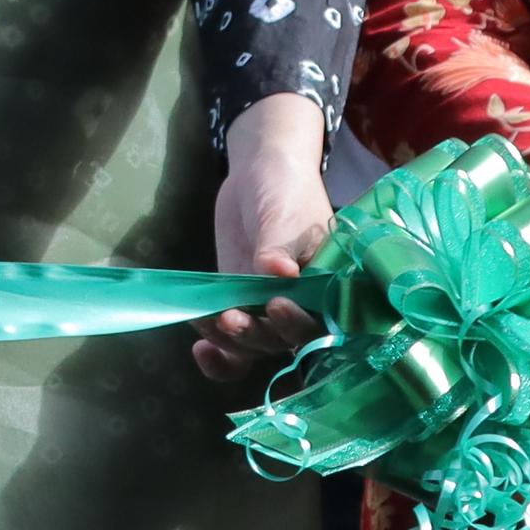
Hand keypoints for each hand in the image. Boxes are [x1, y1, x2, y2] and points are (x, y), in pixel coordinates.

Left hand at [194, 93, 333, 384]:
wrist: (260, 173)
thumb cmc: (286, 191)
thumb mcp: (283, 215)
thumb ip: (278, 247)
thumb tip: (279, 273)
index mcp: (329, 288)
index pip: (320, 322)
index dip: (297, 324)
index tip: (275, 304)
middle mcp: (303, 307)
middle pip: (283, 341)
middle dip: (255, 335)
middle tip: (229, 318)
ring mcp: (269, 310)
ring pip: (255, 346)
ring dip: (230, 342)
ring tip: (204, 322)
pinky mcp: (241, 307)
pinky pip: (234, 345)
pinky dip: (219, 356)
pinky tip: (200, 349)